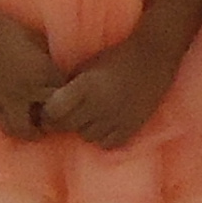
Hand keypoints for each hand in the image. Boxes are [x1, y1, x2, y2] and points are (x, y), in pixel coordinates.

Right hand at [0, 10, 62, 141]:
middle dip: (56, 119)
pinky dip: (14, 128)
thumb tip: (57, 74)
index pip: (66, 93)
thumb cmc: (4, 28)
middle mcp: (28, 90)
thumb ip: (47, 60)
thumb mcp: (35, 40)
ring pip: (26, 130)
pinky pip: (4, 126)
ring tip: (36, 126)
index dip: (69, 96)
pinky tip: (17, 121)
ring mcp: (6, 100)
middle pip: (51, 117)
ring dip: (34, 132)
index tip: (68, 96)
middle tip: (57, 117)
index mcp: (43, 71)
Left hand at [36, 41, 178, 148]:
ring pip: (87, 137)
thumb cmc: (115, 58)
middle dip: (63, 121)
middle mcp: (99, 106)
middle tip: (70, 112)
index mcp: (85, 87)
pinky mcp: (131, 128)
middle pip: (67, 127)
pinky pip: (107, 144)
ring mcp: (116, 119)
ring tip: (92, 114)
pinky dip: (103, 136)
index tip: (51, 107)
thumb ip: (68, 85)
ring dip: (84, 128)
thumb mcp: (86, 66)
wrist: (153, 59)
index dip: (48, 112)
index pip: (53, 112)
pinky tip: (106, 123)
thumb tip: (49, 102)